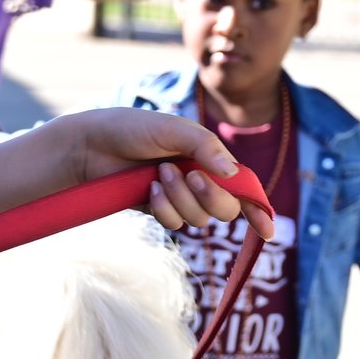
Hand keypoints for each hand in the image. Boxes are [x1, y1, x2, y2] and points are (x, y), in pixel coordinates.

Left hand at [59, 109, 276, 241]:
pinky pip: (174, 224)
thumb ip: (207, 147)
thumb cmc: (132, 129)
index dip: (258, 208)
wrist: (91, 145)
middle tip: (190, 175)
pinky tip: (148, 190)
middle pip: (226, 208)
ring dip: (182, 198)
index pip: (243, 186)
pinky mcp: (159, 211)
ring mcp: (180, 197)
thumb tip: (233, 175)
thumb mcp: (173, 129)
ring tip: (159, 174)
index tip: (268, 229)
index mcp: (210, 157)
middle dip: (211, 196)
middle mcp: (200, 179)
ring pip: (200, 219)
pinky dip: (164, 208)